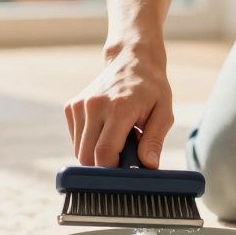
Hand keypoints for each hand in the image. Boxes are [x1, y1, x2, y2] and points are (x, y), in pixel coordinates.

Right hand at [65, 41, 172, 168]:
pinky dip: (88, 143)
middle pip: (87, 156)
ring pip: (79, 150)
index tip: (124, 174)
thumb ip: (154, 140)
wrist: (131, 60)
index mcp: (119, 108)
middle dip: (103, 166)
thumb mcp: (164, 112)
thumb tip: (149, 165)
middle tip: (123, 159)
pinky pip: (76, 139)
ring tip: (116, 140)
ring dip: (95, 154)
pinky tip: (104, 131)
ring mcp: (80, 105)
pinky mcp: (71, 107)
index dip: (112, 171)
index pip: (104, 152)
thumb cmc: (151, 89)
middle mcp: (95, 105)